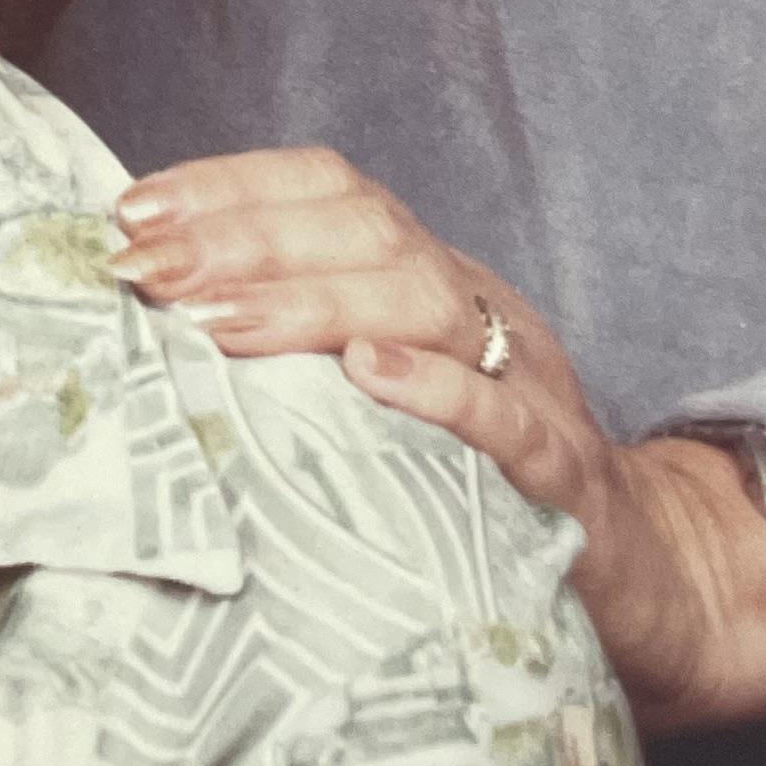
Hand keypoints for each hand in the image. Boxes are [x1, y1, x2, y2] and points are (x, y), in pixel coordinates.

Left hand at [112, 145, 765, 734]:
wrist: (634, 579)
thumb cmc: (466, 481)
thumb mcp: (377, 395)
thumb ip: (293, 349)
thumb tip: (145, 315)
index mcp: (424, 282)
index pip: (329, 190)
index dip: (229, 186)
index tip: (131, 208)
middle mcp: (474, 312)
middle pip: (363, 232)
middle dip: (240, 238)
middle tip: (144, 268)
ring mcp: (527, 387)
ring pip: (423, 302)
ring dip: (307, 300)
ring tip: (212, 318)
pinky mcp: (563, 481)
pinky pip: (507, 420)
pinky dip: (437, 390)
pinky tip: (367, 375)